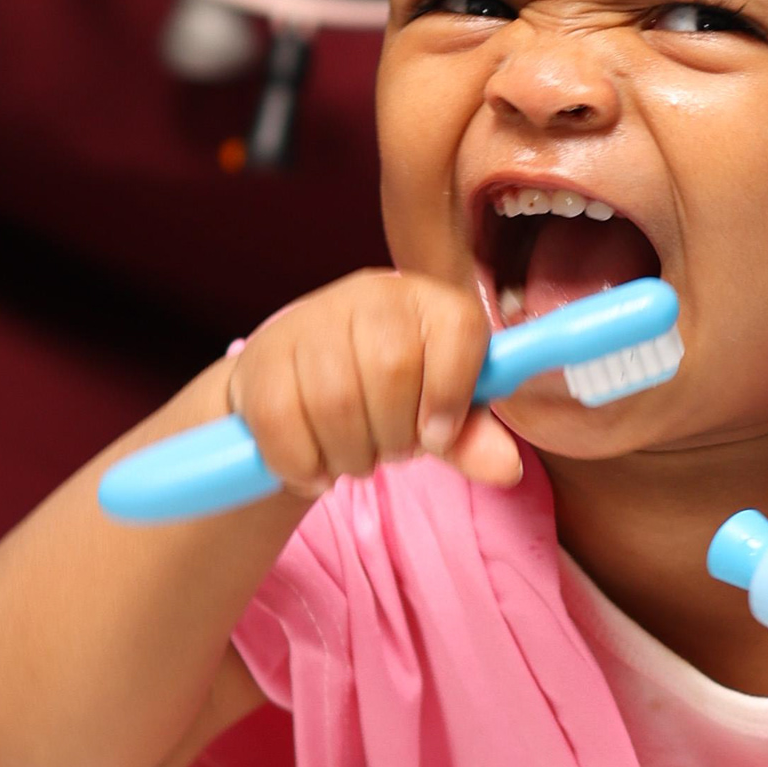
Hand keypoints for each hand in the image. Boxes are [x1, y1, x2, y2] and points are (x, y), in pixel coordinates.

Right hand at [222, 270, 520, 500]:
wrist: (296, 388)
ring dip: (349, 455)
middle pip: (392, 370)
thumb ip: (471, 437)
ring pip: (335, 400)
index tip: (436, 437)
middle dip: (394, 436)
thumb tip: (507, 466)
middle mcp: (370, 295)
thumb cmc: (383, 398)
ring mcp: (309, 320)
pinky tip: (313, 471)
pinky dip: (302, 463)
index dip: (451, 393)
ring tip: (352, 458)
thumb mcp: (434, 415)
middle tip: (387, 452)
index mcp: (427, 302)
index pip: (458, 330)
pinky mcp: (260, 358)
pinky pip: (281, 421)